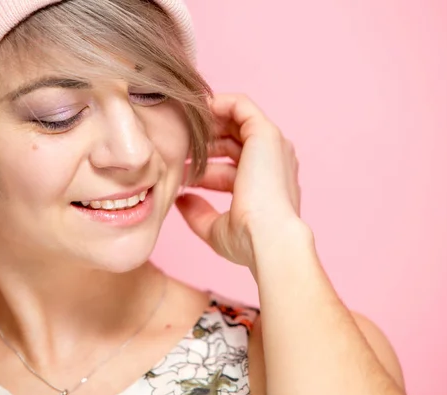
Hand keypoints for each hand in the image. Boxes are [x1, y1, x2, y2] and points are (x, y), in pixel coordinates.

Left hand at [175, 94, 301, 271]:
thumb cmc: (250, 241)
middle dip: (202, 141)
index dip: (202, 166)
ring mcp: (271, 145)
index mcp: (266, 182)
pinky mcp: (265, 133)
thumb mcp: (217, 228)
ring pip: (235, 119)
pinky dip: (217, 103)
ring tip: (179, 126)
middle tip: (174, 145)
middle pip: (232, 140)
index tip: (177, 170)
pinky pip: (240, 105)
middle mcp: (272, 160)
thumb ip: (199, 213)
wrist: (269, 238)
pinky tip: (193, 111)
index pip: (230, 165)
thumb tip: (181, 201)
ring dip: (206, 121)